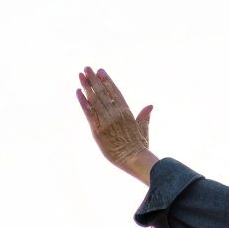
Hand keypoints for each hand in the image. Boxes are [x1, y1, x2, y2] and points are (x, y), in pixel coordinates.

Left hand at [76, 66, 156, 183]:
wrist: (134, 159)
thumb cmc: (139, 147)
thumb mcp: (143, 129)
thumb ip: (144, 117)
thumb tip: (150, 106)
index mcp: (126, 111)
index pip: (115, 92)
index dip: (107, 81)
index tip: (101, 71)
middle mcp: (116, 113)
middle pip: (103, 92)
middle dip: (94, 79)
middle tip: (87, 68)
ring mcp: (107, 120)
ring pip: (95, 100)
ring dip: (87, 86)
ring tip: (81, 75)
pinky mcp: (98, 130)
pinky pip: (89, 113)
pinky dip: (83, 102)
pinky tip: (78, 91)